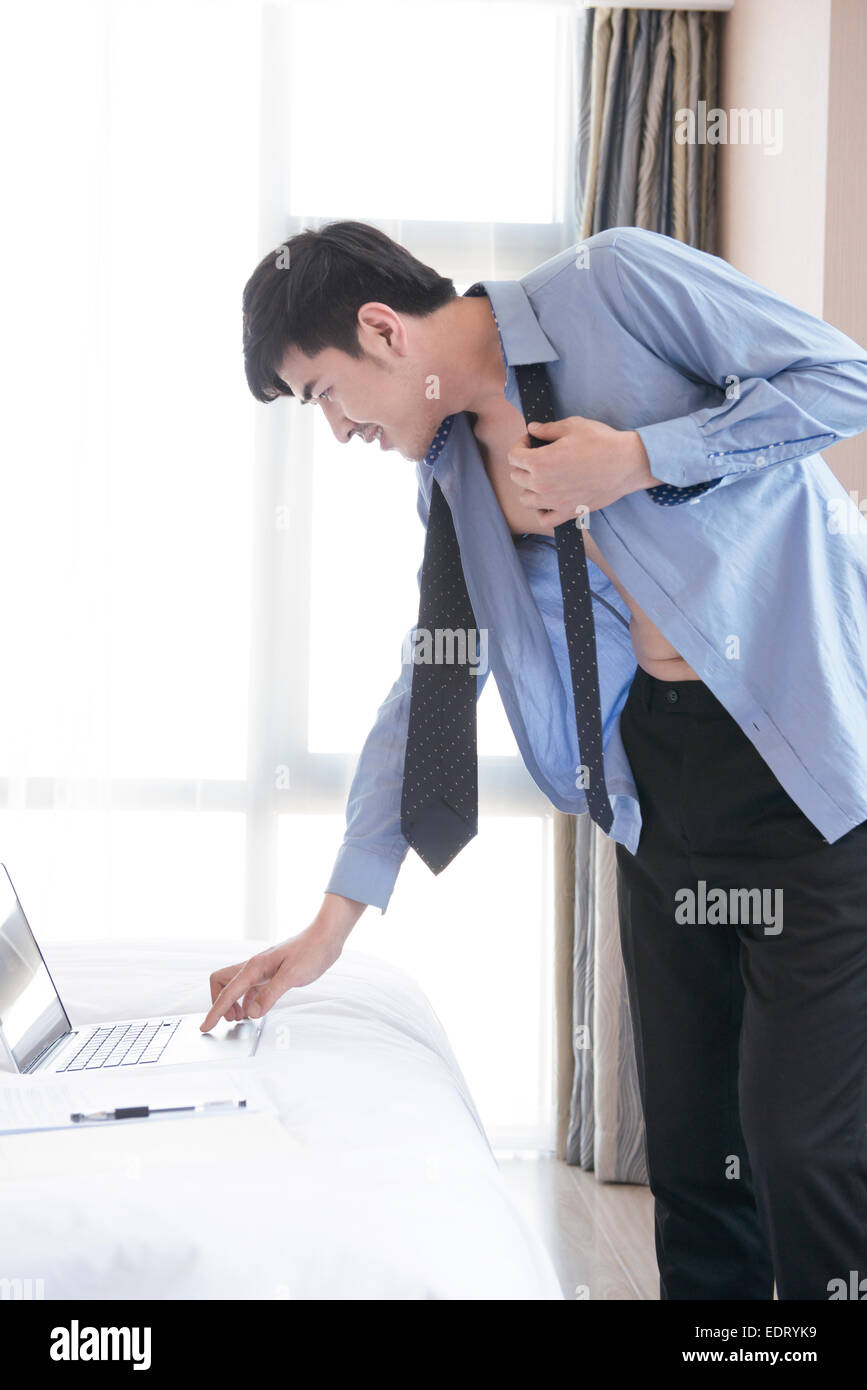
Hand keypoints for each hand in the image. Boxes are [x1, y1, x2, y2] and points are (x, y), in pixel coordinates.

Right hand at [199, 908, 359, 1030]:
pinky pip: (249, 989)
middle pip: (221, 983)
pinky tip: (254, 1010)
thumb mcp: (292, 975)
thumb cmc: (311, 951)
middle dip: (220, 1003)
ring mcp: (261, 970)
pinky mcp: (270, 974)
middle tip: (232, 1020)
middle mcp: (254, 967)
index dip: (215, 1011)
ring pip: (235, 987)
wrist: (325, 937)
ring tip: (243, 1018)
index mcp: (255, 966)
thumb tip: (252, 1012)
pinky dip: (246, 1001)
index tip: (205, 1027)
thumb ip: (270, 994)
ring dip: (233, 1003)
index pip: (227, 992)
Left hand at [506, 417, 659, 532]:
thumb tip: (532, 429)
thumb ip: (547, 429)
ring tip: (542, 478)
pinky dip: (541, 511)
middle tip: (538, 456)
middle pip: (517, 477)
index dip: (520, 445)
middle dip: (523, 464)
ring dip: (529, 487)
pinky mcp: (568, 512)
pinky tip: (548, 501)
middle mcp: (542, 484)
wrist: (627, 463)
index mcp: (540, 462)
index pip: (513, 456)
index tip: (531, 441)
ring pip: (525, 499)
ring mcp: (554, 502)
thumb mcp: (573, 426)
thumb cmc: (602, 442)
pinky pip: (543, 519)